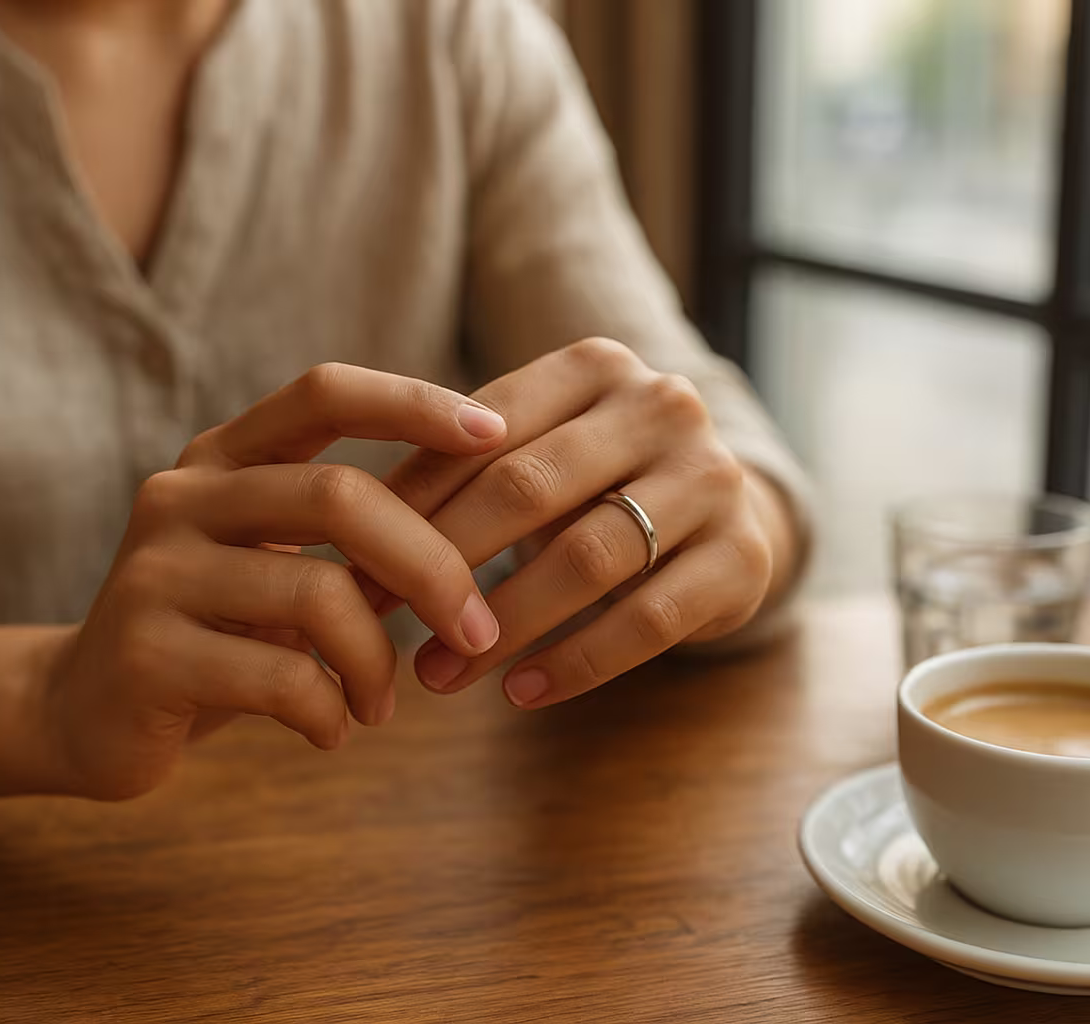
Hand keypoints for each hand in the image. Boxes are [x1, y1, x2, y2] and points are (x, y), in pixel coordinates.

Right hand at [39, 364, 508, 799]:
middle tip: (475, 630)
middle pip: (339, 496)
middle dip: (432, 566)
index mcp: (223, 459)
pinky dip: (331, 712)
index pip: (324, 392)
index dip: (414, 402)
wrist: (82, 712)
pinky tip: (332, 731)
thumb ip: (352, 536)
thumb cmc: (215, 633)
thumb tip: (486, 514)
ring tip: (380, 703)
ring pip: (318, 595)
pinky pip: (282, 677)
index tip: (495, 434)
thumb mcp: (277, 565)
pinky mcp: (146, 653)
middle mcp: (184, 496)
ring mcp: (156, 572)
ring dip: (377, 662)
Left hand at [382, 338, 794, 709]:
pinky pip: (647, 619)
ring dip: (503, 625)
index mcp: (597, 365)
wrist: (726, 515)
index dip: (410, 502)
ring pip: (588, 557)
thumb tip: (348, 524)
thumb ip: (464, 466)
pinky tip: (521, 692)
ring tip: (440, 674)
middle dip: (443, 562)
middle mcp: (663, 406)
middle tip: (380, 622)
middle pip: (530, 488)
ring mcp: (711, 478)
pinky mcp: (742, 556)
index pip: (483, 433)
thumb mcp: (541, 452)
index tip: (351, 564)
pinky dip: (575, 661)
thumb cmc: (598, 484)